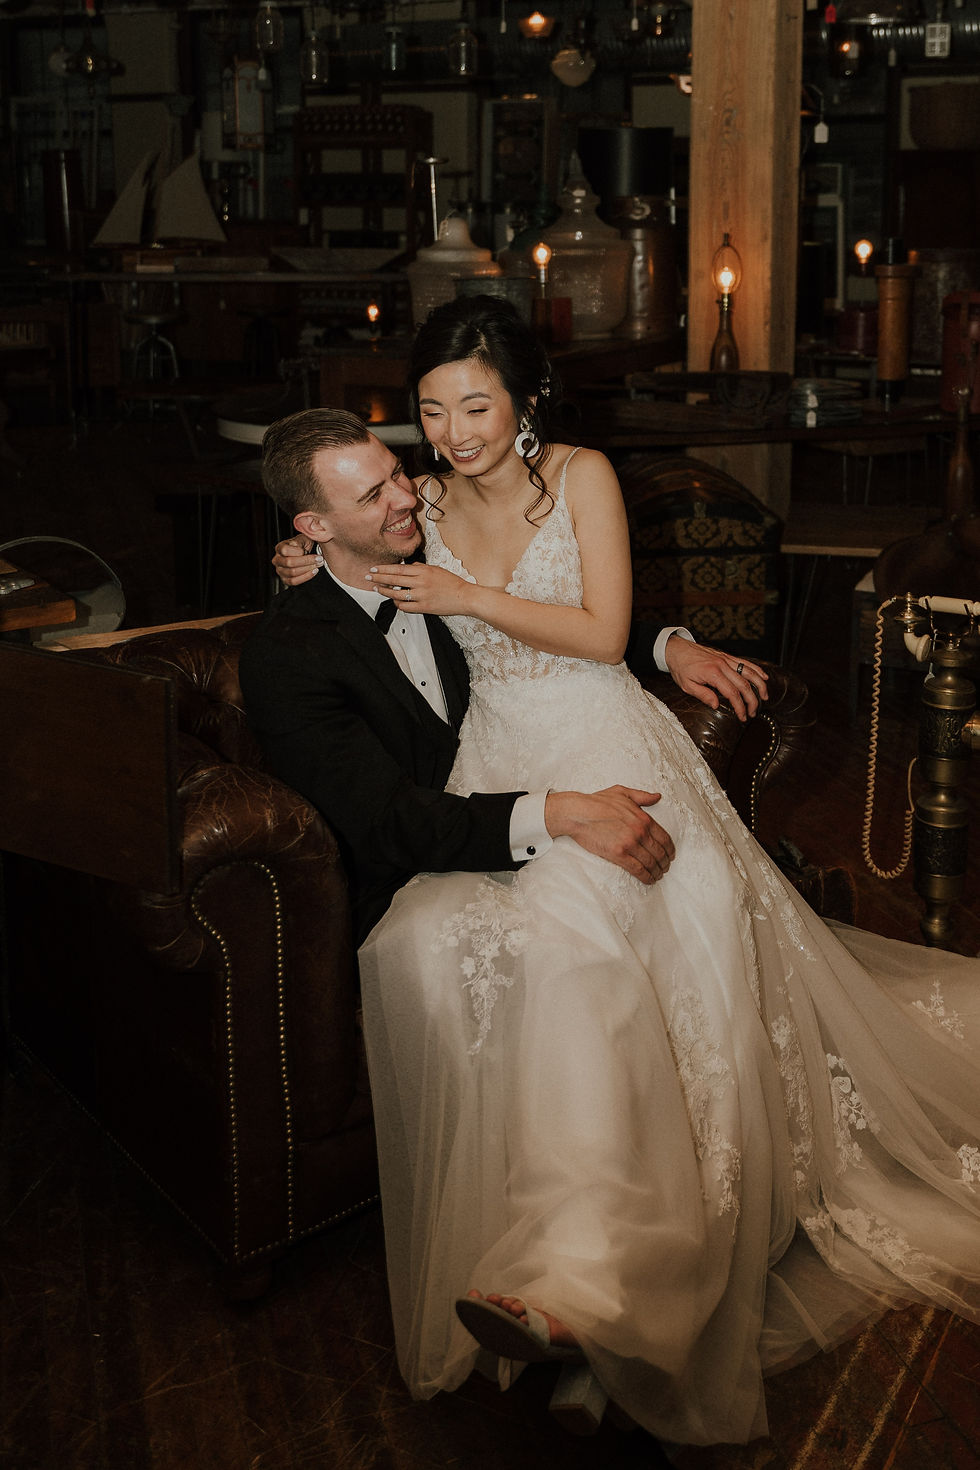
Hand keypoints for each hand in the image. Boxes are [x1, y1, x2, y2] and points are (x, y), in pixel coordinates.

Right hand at [273, 534, 321, 586]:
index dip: (298, 551)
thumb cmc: (303, 545)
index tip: (308, 550)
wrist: (304, 554)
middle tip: (319, 559)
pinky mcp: (285, 579)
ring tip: (318, 564)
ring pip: (292, 573)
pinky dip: (306, 577)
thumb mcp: (304, 537)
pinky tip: (314, 571)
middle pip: (289, 563)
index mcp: (280, 547)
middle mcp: (277, 560)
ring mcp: (280, 571)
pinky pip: (294, 581)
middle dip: (307, 561)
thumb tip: (308, 531)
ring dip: (308, 569)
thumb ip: (304, 535)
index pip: (285, 550)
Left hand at [366, 561, 469, 615]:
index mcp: (424, 571)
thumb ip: (420, 568)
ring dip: (385, 591)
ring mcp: (422, 595)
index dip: (384, 569)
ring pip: (397, 594)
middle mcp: (421, 582)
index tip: (374, 569)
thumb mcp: (436, 570)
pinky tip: (394, 600)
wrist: (464, 597)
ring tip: (377, 589)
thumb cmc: (452, 583)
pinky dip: (397, 603)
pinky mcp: (424, 607)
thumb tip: (406, 567)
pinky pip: (405, 607)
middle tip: (368, 577)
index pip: (399, 569)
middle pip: (394, 579)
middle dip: (379, 578)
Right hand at [545, 786, 674, 883]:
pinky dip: (646, 877)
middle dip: (665, 863)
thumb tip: (657, 796)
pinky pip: (638, 870)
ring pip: (651, 863)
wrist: (578, 813)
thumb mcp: (622, 792)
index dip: (670, 850)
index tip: (670, 856)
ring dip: (657, 872)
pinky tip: (649, 880)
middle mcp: (640, 832)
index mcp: (644, 818)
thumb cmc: (597, 802)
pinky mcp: (618, 855)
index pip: (665, 838)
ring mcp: (630, 844)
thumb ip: (642, 796)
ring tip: (657, 876)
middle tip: (664, 868)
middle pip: (660, 853)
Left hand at [664, 637, 767, 721]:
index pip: (732, 693)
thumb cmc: (680, 667)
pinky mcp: (726, 656)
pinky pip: (745, 662)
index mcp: (713, 674)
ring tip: (765, 697)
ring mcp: (726, 659)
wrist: (676, 649)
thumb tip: (716, 705)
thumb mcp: (686, 685)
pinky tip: (764, 677)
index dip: (740, 707)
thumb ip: (703, 695)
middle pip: (744, 684)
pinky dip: (756, 669)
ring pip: (749, 672)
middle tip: (753, 713)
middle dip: (752, 700)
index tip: (743, 716)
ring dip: (760, 685)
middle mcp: (722, 665)